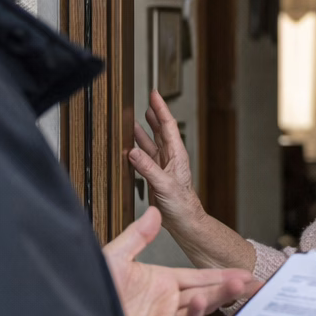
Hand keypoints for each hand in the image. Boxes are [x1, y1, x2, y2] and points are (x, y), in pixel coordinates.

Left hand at [102, 208, 257, 315]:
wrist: (74, 315)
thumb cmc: (91, 288)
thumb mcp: (115, 257)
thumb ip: (137, 237)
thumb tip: (155, 213)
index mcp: (162, 281)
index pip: (200, 277)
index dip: (223, 275)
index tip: (245, 272)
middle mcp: (167, 301)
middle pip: (207, 292)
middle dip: (231, 287)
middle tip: (255, 282)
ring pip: (199, 308)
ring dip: (219, 298)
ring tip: (238, 287)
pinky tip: (203, 303)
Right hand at [129, 91, 204, 233]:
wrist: (184, 221)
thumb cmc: (182, 204)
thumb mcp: (164, 185)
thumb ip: (148, 168)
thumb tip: (133, 152)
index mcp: (176, 155)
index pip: (168, 126)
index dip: (161, 109)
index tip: (154, 94)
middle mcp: (170, 157)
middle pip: (160, 130)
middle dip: (154, 114)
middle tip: (147, 100)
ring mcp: (162, 165)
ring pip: (151, 142)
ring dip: (143, 130)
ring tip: (134, 119)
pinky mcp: (155, 175)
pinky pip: (145, 157)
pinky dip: (137, 148)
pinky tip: (131, 145)